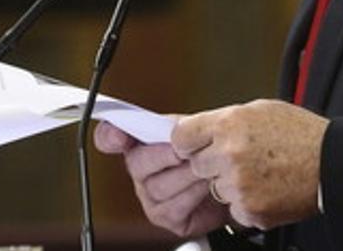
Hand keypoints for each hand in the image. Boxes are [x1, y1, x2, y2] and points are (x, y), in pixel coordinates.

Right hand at [94, 121, 230, 236]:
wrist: (233, 179)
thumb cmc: (210, 153)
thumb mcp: (196, 129)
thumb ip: (179, 125)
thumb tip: (174, 127)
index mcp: (141, 142)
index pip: (109, 136)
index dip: (109, 136)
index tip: (119, 137)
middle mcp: (140, 170)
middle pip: (137, 163)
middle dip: (164, 155)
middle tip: (185, 151)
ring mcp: (149, 195)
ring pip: (158, 186)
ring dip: (186, 175)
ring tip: (206, 167)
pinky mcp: (164, 216)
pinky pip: (173, 207)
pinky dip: (193, 194)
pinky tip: (206, 185)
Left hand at [171, 99, 329, 229]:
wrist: (332, 162)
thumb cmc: (301, 134)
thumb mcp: (259, 110)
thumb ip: (223, 120)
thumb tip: (195, 128)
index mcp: (229, 124)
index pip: (181, 137)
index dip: (189, 142)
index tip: (195, 145)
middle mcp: (229, 153)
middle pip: (196, 165)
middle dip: (213, 163)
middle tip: (241, 158)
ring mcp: (238, 184)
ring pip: (214, 188)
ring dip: (230, 184)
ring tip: (259, 172)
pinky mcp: (249, 209)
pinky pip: (232, 209)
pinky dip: (246, 202)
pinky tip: (266, 188)